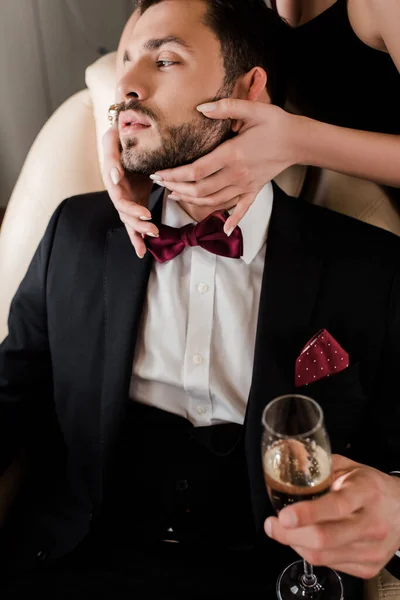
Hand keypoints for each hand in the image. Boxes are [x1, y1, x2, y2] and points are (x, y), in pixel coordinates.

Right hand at [102, 124, 158, 257]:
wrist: (131, 137)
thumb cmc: (122, 135)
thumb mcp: (113, 137)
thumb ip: (112, 154)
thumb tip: (114, 177)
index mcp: (111, 176)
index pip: (118, 194)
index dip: (129, 206)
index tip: (144, 212)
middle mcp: (116, 190)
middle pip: (124, 211)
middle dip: (137, 221)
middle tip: (153, 227)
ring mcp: (125, 198)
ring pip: (129, 219)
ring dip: (140, 230)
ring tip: (155, 234)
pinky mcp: (134, 202)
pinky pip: (134, 222)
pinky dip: (138, 236)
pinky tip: (141, 251)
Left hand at [153, 100, 299, 234]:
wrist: (299, 141)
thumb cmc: (275, 123)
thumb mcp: (252, 108)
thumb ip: (226, 108)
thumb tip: (201, 107)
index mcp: (232, 155)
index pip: (195, 171)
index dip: (174, 175)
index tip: (158, 173)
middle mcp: (236, 175)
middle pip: (199, 190)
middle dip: (176, 189)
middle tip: (161, 184)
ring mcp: (245, 185)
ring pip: (213, 201)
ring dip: (191, 202)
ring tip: (175, 196)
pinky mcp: (254, 190)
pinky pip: (241, 209)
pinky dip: (232, 220)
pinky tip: (224, 228)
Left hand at [264, 455, 399, 578]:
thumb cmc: (372, 486)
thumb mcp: (350, 468)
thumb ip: (321, 467)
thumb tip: (290, 464)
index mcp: (366, 492)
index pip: (336, 506)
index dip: (307, 513)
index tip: (284, 515)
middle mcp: (371, 523)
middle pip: (325, 538)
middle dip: (290, 534)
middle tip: (272, 524)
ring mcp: (372, 549)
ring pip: (323, 556)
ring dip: (295, 543)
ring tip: (283, 530)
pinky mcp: (369, 567)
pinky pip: (329, 565)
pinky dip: (309, 552)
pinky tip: (305, 539)